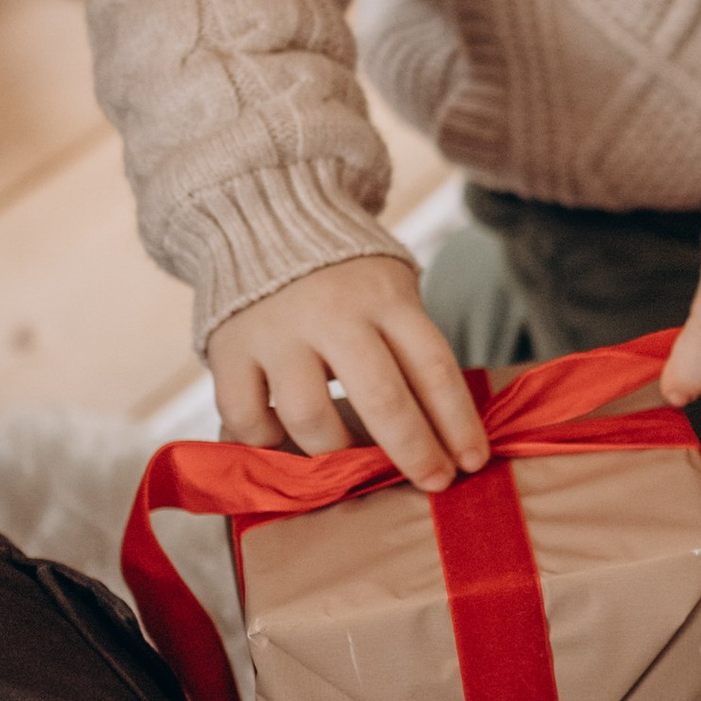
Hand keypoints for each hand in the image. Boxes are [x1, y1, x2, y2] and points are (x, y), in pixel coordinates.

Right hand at [208, 255, 489, 494]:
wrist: (261, 219)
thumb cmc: (343, 276)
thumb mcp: (390, 291)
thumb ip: (409, 349)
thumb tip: (443, 434)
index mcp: (384, 298)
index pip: (433, 368)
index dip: (458, 423)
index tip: (472, 462)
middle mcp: (332, 314)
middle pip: (382, 399)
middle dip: (414, 451)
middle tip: (432, 481)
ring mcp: (277, 332)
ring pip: (310, 417)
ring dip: (337, 453)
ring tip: (350, 461)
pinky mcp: (228, 348)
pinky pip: (248, 416)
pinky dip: (268, 440)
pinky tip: (286, 439)